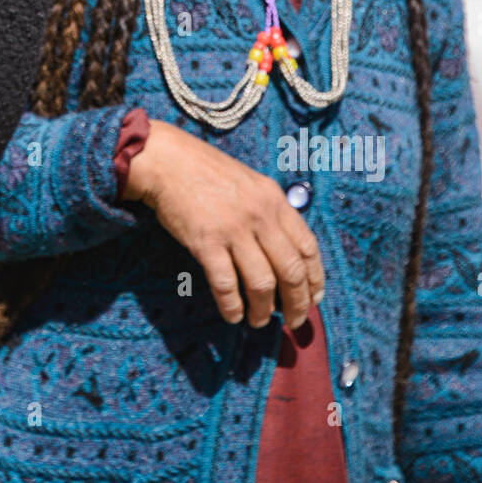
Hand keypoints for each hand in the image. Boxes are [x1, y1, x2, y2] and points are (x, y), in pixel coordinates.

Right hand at [123, 119, 324, 329]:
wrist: (166, 161)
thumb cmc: (206, 172)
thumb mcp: (250, 184)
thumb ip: (269, 211)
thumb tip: (283, 251)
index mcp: (274, 200)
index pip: (308, 247)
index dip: (315, 279)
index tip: (313, 298)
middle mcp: (260, 215)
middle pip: (291, 271)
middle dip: (297, 304)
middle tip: (293, 321)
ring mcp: (233, 229)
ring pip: (262, 283)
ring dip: (264, 310)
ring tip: (260, 321)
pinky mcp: (206, 242)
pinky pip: (226, 284)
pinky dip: (233, 306)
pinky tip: (234, 315)